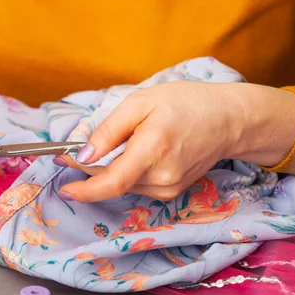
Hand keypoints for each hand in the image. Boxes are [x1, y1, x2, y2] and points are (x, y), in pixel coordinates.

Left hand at [55, 81, 294, 201]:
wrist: (230, 120)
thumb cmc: (186, 103)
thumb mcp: (141, 102)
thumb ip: (108, 131)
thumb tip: (82, 156)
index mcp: (154, 149)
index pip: (113, 181)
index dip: (85, 189)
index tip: (65, 189)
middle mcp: (163, 176)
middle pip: (113, 182)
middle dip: (92, 169)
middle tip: (79, 151)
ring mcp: (169, 187)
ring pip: (124, 184)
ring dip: (112, 169)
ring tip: (129, 140)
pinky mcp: (172, 191)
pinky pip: (137, 185)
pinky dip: (128, 172)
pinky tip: (141, 151)